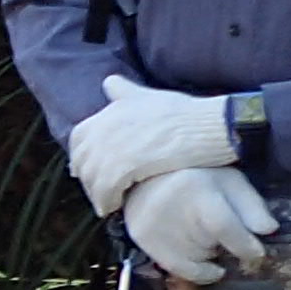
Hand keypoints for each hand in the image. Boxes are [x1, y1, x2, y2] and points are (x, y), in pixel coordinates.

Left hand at [64, 75, 236, 217]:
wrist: (211, 125)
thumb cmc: (186, 112)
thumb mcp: (148, 94)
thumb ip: (125, 92)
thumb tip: (108, 82)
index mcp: (109, 111)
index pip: (78, 137)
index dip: (82, 156)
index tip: (88, 169)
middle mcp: (106, 126)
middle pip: (82, 160)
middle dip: (87, 177)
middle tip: (98, 191)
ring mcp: (113, 145)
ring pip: (92, 177)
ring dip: (96, 193)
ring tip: (106, 203)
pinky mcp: (125, 165)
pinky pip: (105, 190)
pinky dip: (106, 201)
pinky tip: (114, 207)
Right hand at [119, 162, 277, 282]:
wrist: (148, 171)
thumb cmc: (197, 175)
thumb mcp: (231, 181)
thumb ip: (252, 205)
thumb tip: (269, 230)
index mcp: (197, 188)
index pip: (222, 226)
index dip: (243, 244)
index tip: (257, 252)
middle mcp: (171, 209)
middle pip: (210, 244)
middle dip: (224, 244)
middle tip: (223, 232)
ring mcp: (154, 226)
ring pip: (197, 258)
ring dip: (208, 253)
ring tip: (205, 235)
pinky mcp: (143, 239)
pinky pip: (178, 268)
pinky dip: (198, 271)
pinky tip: (210, 267)